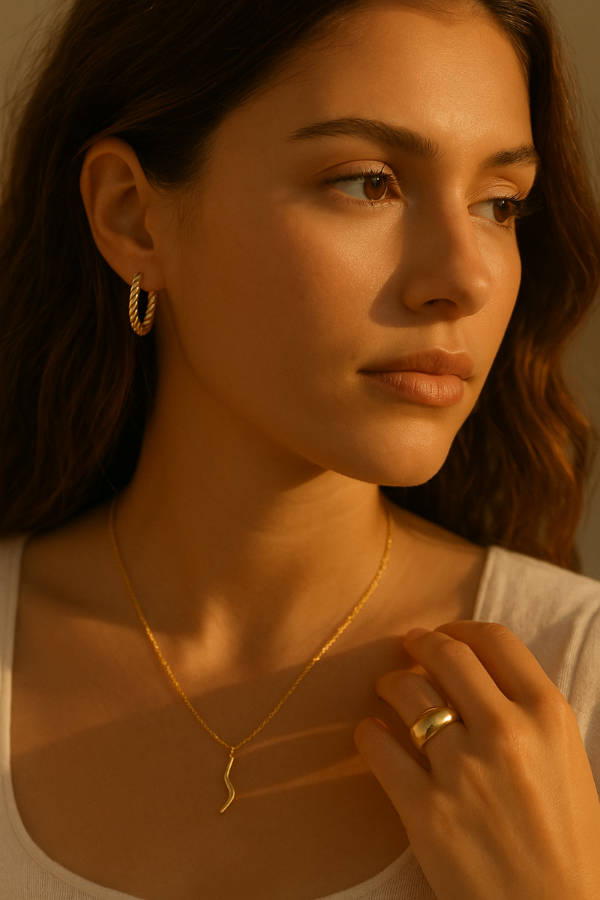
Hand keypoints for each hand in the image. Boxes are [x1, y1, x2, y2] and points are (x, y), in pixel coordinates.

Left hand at [354, 621, 599, 899]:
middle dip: (419, 643)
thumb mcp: (565, 762)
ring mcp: (463, 769)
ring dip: (390, 683)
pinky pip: (377, 745)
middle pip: (446, 654)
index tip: (444, 632)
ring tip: (387, 690)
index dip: (460, 627)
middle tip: (407, 647)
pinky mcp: (425, 809)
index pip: (495, 640)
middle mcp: (506, 733)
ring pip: (406, 692)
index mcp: (549, 716)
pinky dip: (369, 732)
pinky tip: (373, 733)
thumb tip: (475, 672)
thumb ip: (527, 712)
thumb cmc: (566, 843)